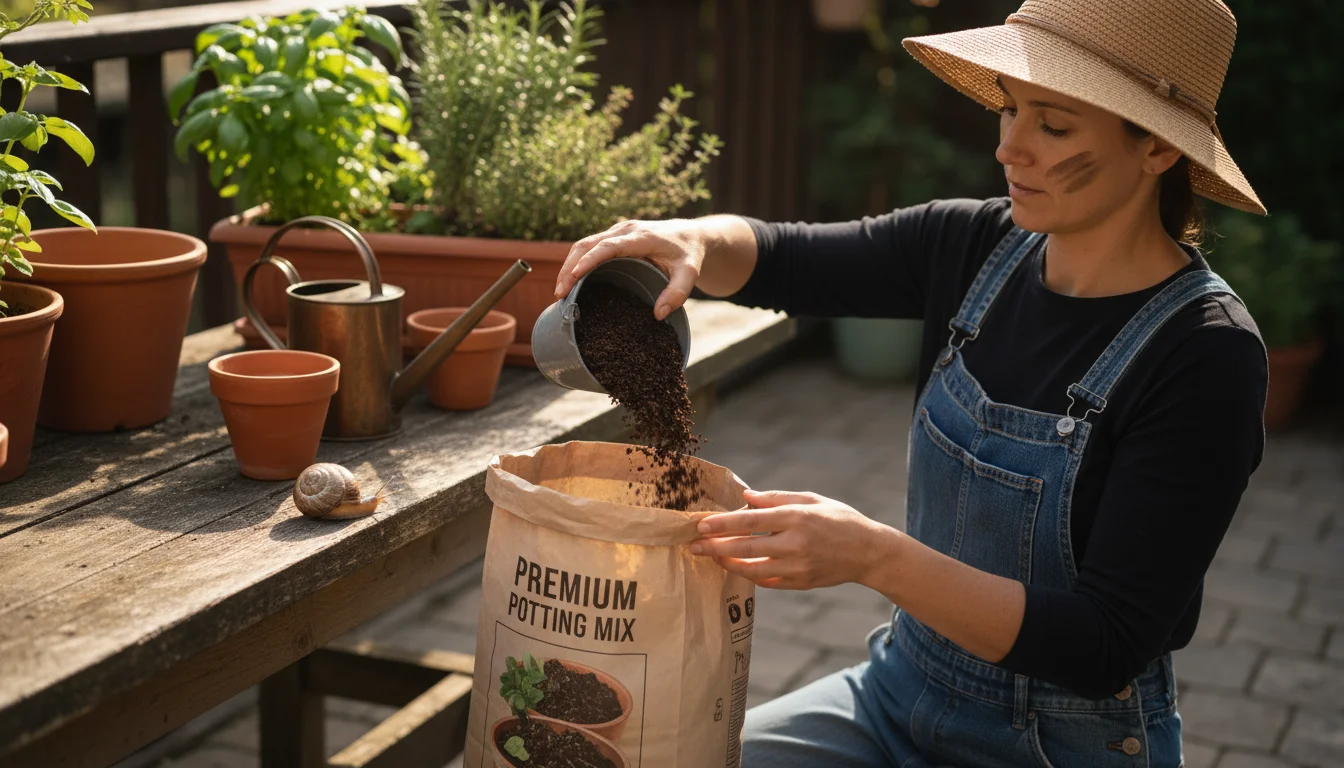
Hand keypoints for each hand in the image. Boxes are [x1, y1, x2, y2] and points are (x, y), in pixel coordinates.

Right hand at [554, 218, 706, 319]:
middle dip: (570, 267)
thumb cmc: (690, 254)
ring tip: (561, 291)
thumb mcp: (690, 274)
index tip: (574, 276)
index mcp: (641, 237)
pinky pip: (590, 247)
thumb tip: (659, 314)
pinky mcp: (614, 237)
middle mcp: (625, 230)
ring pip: (584, 244)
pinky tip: (571, 281)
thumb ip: (678, 293)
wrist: (693, 235)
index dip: (589, 260)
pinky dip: (577, 262)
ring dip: (569, 265)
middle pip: (588, 244)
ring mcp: (618, 232)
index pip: (608, 246)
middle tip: (560, 293)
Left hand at [689, 489, 895, 589]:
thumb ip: (776, 498)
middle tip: (694, 545)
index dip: (723, 524)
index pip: (751, 521)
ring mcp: (798, 567)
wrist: (868, 552)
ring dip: (728, 564)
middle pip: (746, 547)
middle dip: (716, 547)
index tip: (701, 524)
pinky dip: (749, 575)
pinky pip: (767, 581)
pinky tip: (736, 568)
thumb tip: (745, 496)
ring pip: (753, 569)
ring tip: (712, 557)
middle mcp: (795, 544)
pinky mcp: (800, 583)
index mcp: (797, 518)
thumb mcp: (811, 499)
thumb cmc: (839, 519)